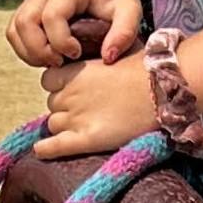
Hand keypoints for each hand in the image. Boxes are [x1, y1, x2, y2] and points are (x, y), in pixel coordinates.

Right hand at [7, 0, 142, 69]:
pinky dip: (25, 50)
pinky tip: (47, 56)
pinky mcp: (27, 9)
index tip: (77, 53)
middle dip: (39, 50)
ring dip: (30, 53)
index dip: (60, 41)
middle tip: (60, 63)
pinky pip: (14, 33)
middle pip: (25, 22)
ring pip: (15, 29)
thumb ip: (125, 32)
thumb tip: (108, 57)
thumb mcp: (130, 10)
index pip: (51, 16)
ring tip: (54, 61)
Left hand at [33, 54, 157, 157]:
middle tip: (88, 109)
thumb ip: (102, 55)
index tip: (75, 89)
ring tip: (86, 127)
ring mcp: (75, 117)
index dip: (60, 86)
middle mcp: (69, 94)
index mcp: (75, 71)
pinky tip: (42, 150)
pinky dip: (46, 149)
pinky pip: (54, 146)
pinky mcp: (85, 139)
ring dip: (64, 126)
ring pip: (54, 124)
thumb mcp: (117, 52)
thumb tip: (105, 56)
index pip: (49, 80)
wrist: (160, 91)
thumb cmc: (146, 70)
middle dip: (65, 107)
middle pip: (53, 104)